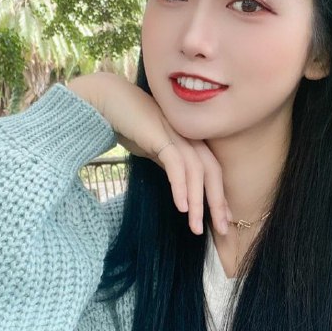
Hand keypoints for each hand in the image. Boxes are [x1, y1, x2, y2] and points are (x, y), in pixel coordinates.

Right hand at [67, 73, 228, 234]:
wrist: (107, 101)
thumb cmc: (129, 124)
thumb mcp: (154, 149)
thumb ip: (169, 162)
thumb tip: (179, 183)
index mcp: (190, 140)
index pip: (212, 171)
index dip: (220, 195)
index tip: (224, 219)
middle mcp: (189, 136)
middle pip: (212, 173)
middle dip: (218, 203)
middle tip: (223, 229)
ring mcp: (176, 134)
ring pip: (197, 172)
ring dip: (198, 202)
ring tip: (196, 228)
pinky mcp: (160, 135)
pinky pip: (176, 165)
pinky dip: (181, 187)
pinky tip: (182, 207)